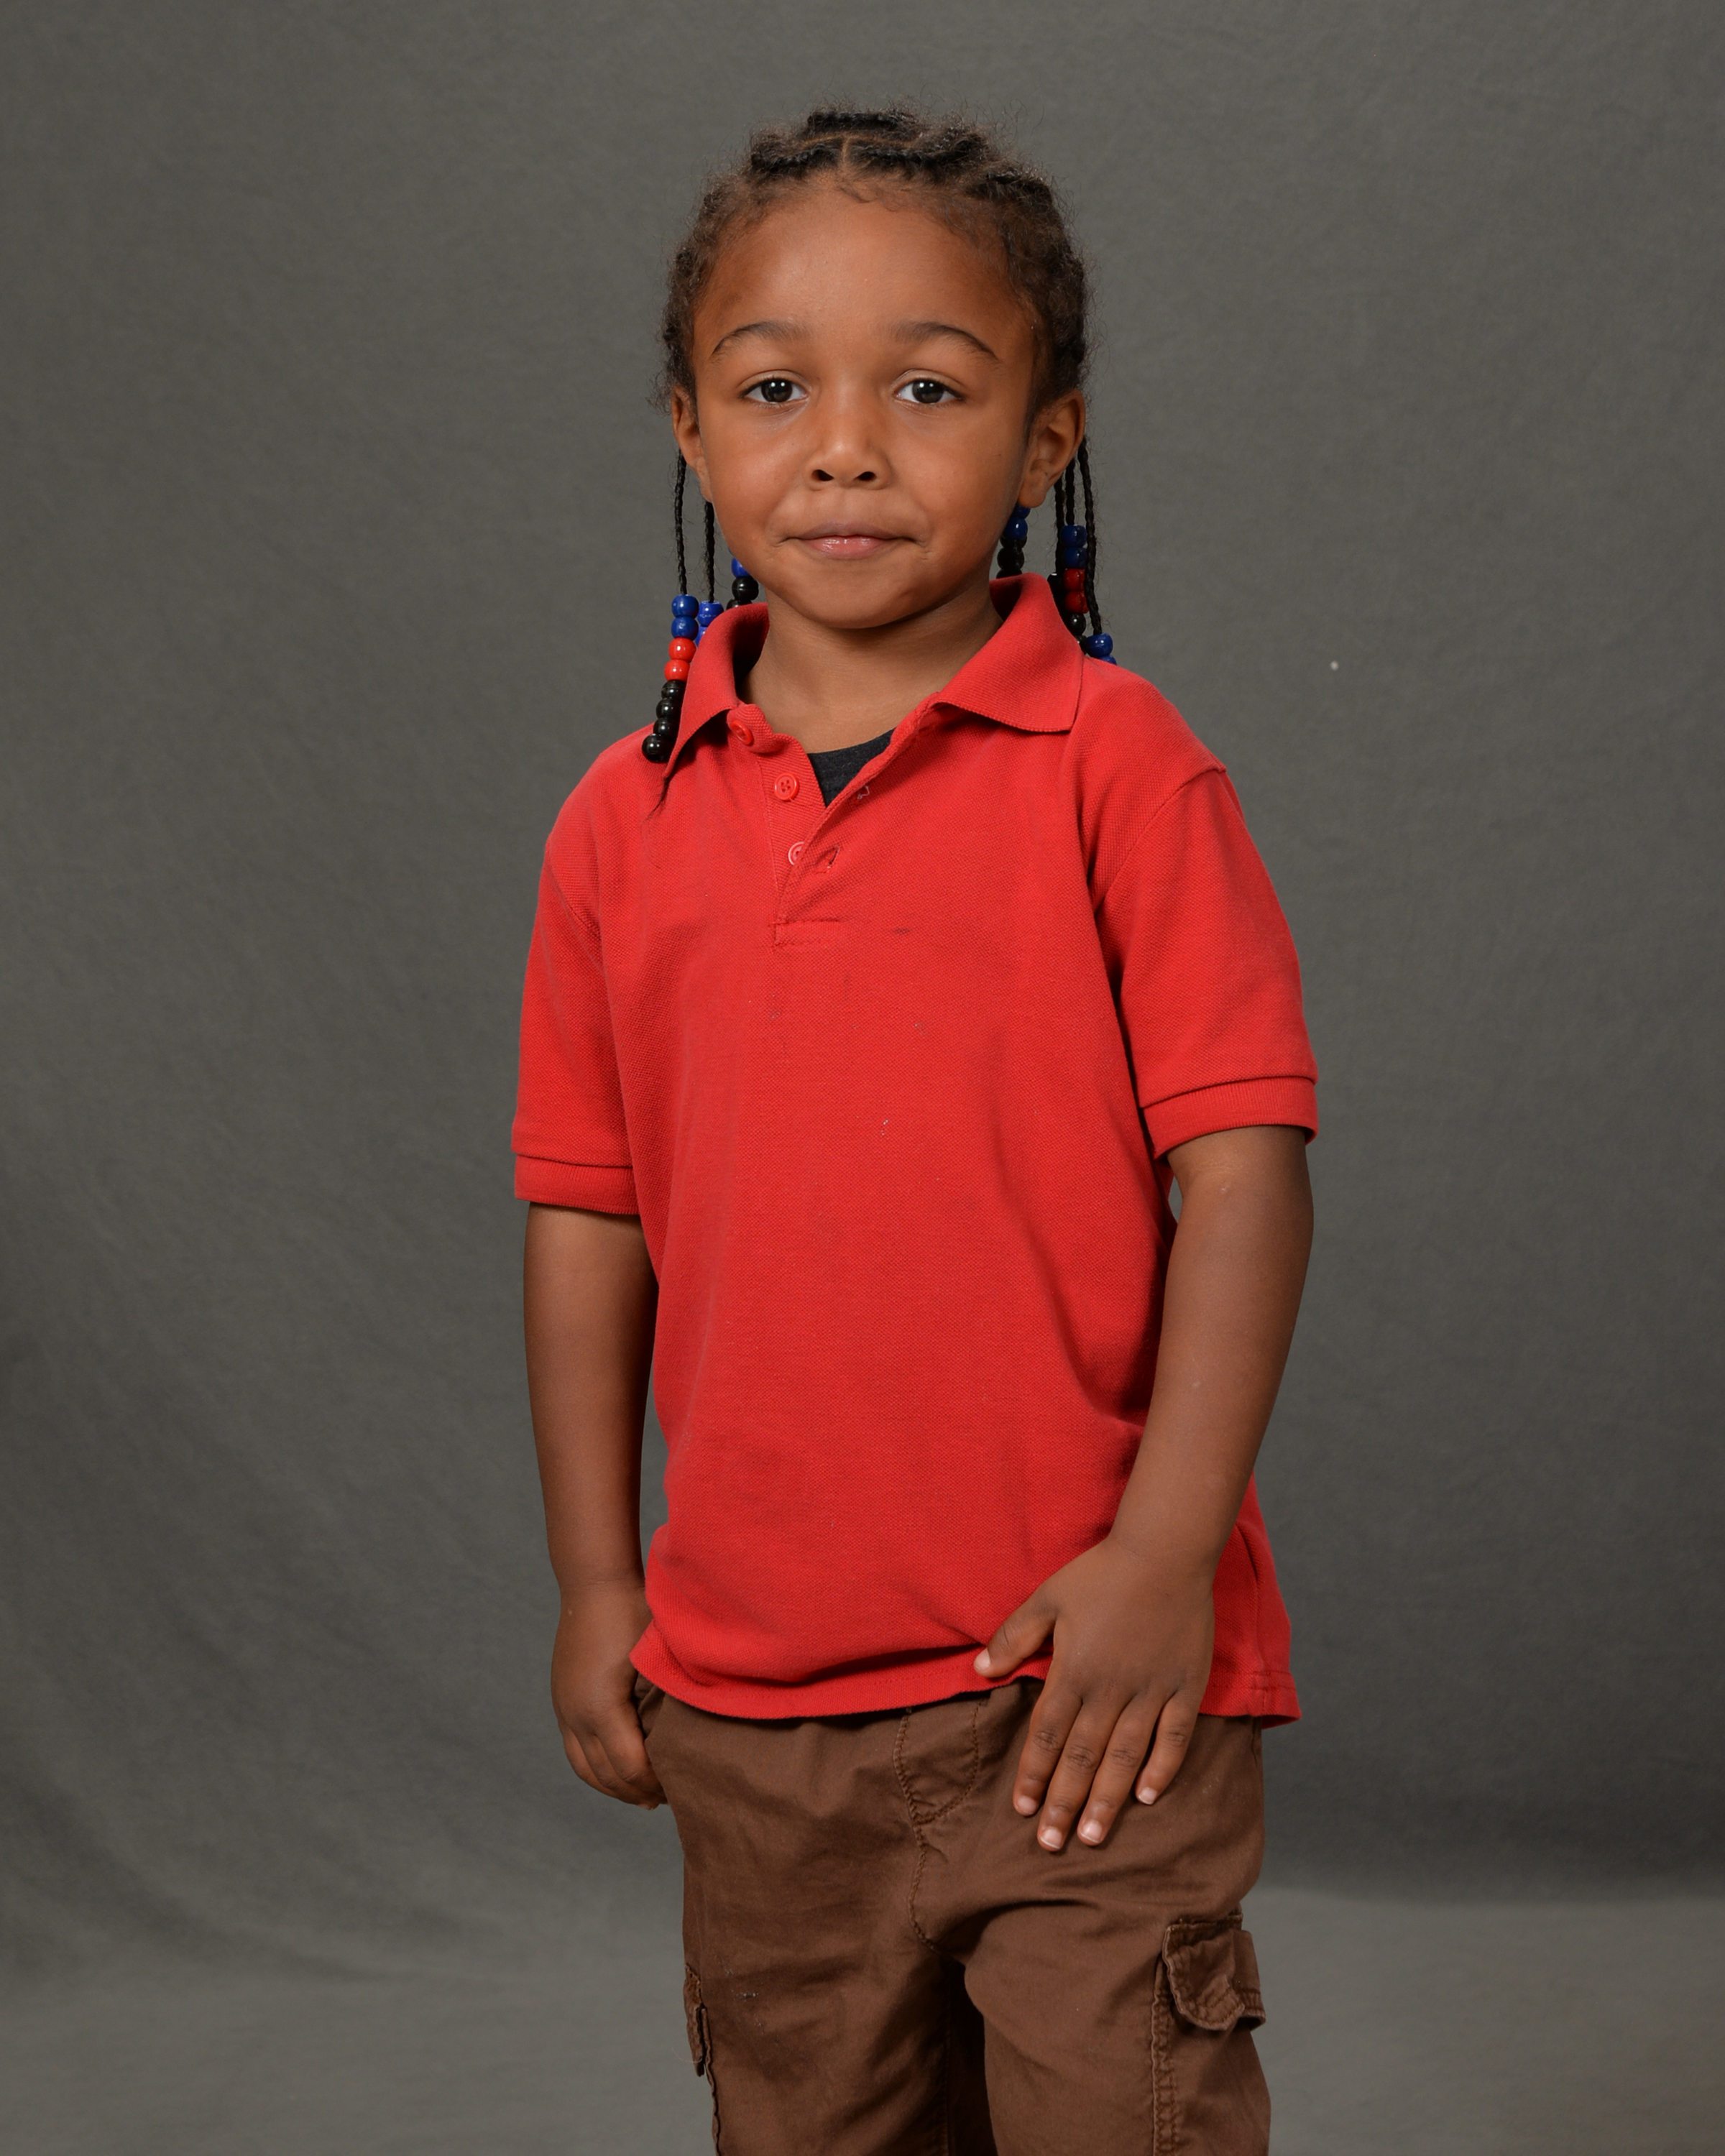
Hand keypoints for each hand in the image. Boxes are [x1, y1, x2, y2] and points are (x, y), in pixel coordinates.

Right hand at [550, 1576, 665, 1807]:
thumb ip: (673, 1695)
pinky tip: (619, 1773)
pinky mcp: (561, 1703)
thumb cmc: (635, 1612)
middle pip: (607, 1776)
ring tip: (645, 1796)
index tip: (684, 1786)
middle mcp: (576, 1714)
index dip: (657, 1783)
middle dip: (638, 1792)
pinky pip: (575, 1752)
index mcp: (601, 1706)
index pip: (631, 1767)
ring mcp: (564, 1710)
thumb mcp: (658, 1655)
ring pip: (585, 1770)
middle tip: (672, 1798)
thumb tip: (701, 1733)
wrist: (594, 1582)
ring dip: (615, 1788)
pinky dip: (597, 1770)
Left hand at [973, 1534, 1213, 1849]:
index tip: (1022, 1810)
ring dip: (1106, 1799)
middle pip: (1082, 1756)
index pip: (1047, 1734)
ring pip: (1125, 1757)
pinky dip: (1162, 1768)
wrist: (1165, 1551)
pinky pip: (1174, 1737)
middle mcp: (1111, 1689)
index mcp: (1074, 1670)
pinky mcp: (1185, 1687)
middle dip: (1063, 1803)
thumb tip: (979, 1670)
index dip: (1033, 1774)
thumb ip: (1013, 1637)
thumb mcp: (1047, 1597)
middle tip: (1051, 1844)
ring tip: (1091, 1836)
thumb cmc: (1101, 1573)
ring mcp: (1151, 1691)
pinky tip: (1148, 1798)